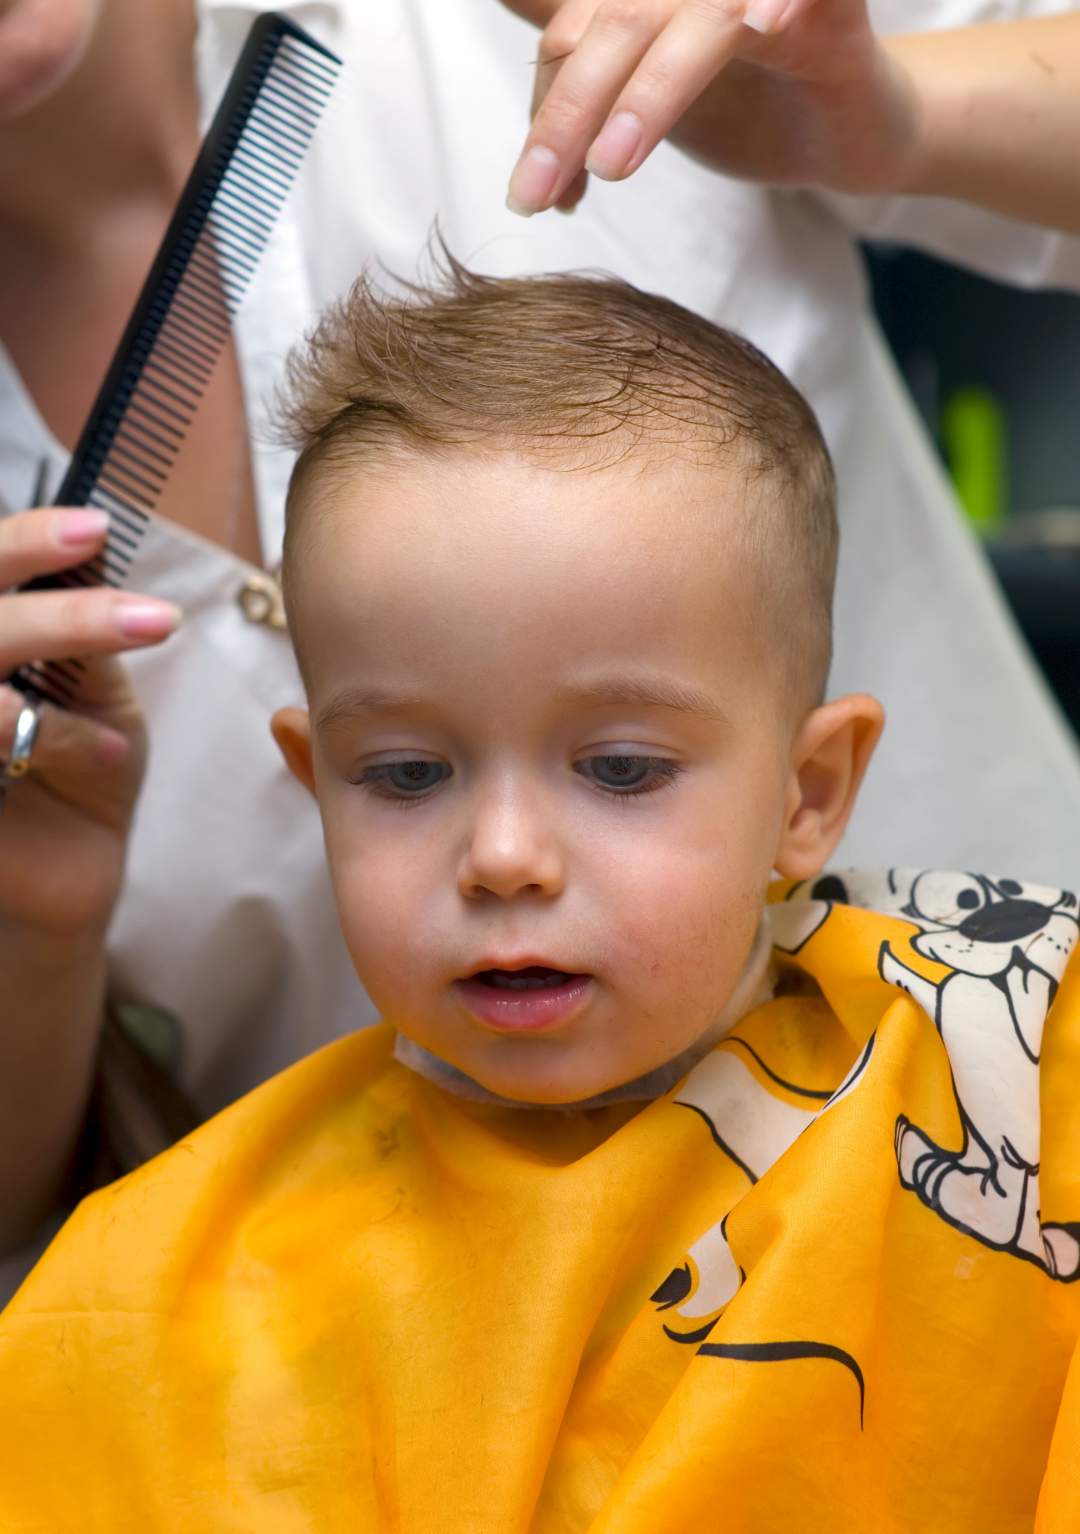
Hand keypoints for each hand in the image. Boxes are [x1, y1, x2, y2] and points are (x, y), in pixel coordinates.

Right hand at [0, 508, 179, 936]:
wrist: (73, 870)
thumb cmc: (81, 766)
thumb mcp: (92, 688)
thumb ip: (81, 626)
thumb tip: (92, 536)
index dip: (23, 543)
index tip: (94, 528)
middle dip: (62, 616)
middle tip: (149, 617)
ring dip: (67, 665)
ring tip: (141, 669)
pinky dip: (59, 741)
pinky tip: (110, 751)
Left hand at [502, 0, 922, 215]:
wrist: (848, 131)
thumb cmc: (743, 102)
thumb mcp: (641, 89)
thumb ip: (577, 58)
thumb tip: (505, 1)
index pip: (572, 33)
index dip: (547, 109)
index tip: (530, 198)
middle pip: (616, 24)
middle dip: (568, 114)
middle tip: (534, 199)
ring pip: (690, 26)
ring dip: (649, 91)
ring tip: (613, 166)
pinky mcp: (830, 10)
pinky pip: (802, 0)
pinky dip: (775, 6)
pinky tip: (761, 27)